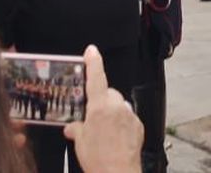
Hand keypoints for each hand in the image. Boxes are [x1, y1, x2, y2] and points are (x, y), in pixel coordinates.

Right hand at [63, 45, 141, 171]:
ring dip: (111, 113)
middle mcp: (116, 106)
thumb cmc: (98, 159)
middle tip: (92, 119)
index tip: (91, 50)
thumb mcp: (80, 142)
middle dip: (100, 102)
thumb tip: (72, 127)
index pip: (96, 77)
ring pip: (118, 106)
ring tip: (104, 133)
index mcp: (99, 106)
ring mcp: (129, 115)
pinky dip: (122, 123)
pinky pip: (127, 117)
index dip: (93, 62)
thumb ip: (76, 129)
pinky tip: (116, 138)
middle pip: (107, 94)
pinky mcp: (138, 125)